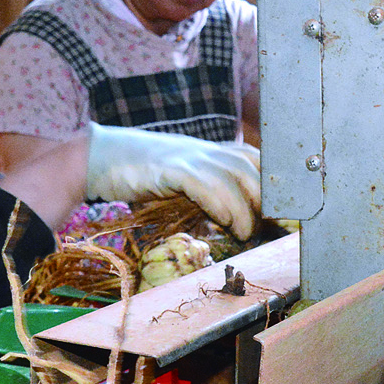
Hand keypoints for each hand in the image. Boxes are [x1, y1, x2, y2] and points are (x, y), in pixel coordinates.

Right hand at [86, 124, 260, 239]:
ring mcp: (190, 157)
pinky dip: (221, 204)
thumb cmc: (144, 173)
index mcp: (212, 151)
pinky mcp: (172, 169)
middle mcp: (207, 150)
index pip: (257, 158)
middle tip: (263, 227)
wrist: (102, 158)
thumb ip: (209, 188)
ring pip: (234, 178)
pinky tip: (224, 222)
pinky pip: (206, 185)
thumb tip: (235, 216)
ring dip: (245, 210)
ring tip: (245, 233)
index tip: (280, 209)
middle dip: (265, 199)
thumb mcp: (184, 177)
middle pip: (252, 168)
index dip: (274, 182)